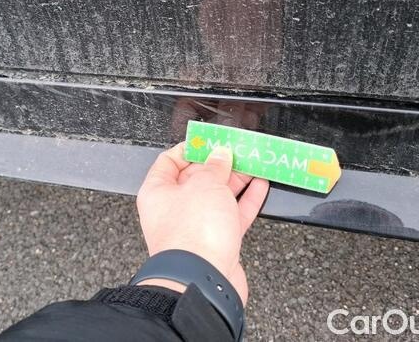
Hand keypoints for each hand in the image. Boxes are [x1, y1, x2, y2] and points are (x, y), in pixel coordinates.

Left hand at [135, 142, 269, 303]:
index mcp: (158, 192)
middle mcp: (174, 209)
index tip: (208, 139)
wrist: (203, 279)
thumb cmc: (191, 234)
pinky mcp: (217, 240)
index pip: (169, 161)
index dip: (190, 148)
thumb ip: (214, 166)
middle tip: (237, 149)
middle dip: (218, 163)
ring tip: (253, 162)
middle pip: (197, 178)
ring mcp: (196, 225)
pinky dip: (247, 199)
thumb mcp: (204, 184)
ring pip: (218, 196)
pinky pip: (233, 214)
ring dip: (237, 179)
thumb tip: (220, 153)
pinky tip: (260, 185)